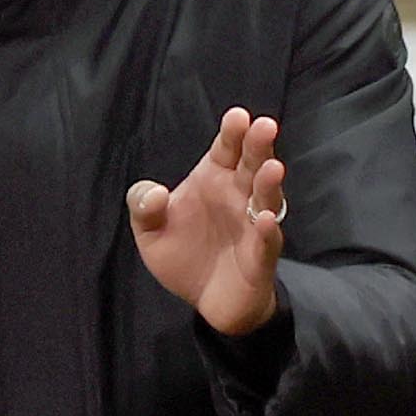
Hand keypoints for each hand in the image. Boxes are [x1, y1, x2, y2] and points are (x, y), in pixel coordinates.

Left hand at [128, 109, 285, 336]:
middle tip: (264, 125)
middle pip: (252, 164)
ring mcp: (253, 225)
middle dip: (259, 145)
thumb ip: (143, 207)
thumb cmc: (184, 255)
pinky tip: (263, 219)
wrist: (205, 299)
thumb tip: (153, 193)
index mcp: (214, 179)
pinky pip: (266, 241)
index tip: (237, 116)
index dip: (233, 133)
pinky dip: (267, 230)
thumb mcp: (150, 231)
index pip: (226, 149)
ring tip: (272, 166)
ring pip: (266, 198)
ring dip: (269, 183)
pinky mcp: (260, 257)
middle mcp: (239, 196)